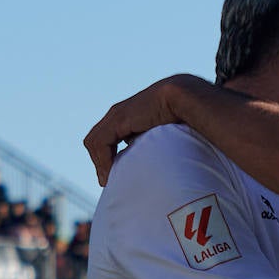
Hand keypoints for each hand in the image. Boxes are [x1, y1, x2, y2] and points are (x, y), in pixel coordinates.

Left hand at [83, 74, 203, 185]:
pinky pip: (100, 143)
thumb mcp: (163, 131)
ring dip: (99, 163)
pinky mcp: (117, 120)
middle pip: (96, 140)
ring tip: (107, 180)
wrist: (185, 97)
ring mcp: (116, 115)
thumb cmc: (184, 114)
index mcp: (128, 115)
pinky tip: (111, 173)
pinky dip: (103, 160)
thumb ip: (153, 142)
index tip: (114, 174)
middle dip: (99, 161)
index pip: (106, 137)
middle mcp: (118, 114)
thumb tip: (155, 160)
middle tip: (106, 181)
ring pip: (94, 142)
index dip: (106, 156)